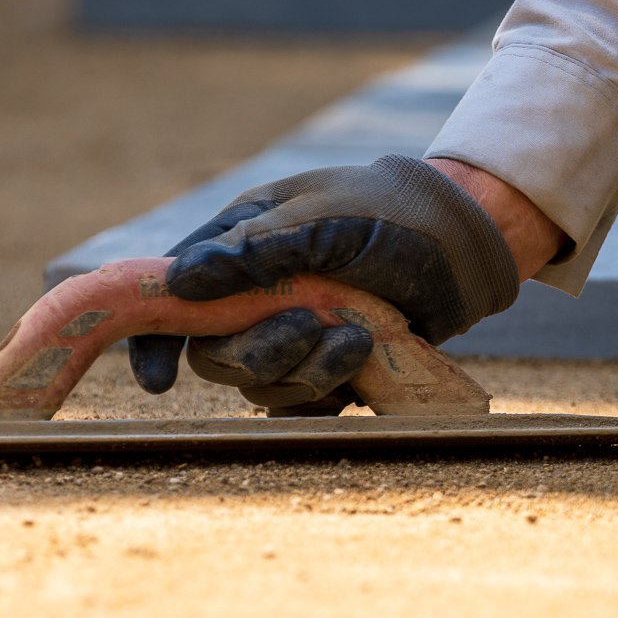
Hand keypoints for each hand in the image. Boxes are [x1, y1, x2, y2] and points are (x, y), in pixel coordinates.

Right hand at [128, 154, 561, 413]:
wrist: (464, 245)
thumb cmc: (390, 213)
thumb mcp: (323, 220)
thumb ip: (253, 251)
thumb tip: (179, 284)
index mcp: (239, 245)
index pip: (170, 298)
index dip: (153, 341)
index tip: (158, 380)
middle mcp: (255, 294)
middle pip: (216, 354)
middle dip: (261, 352)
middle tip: (312, 327)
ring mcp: (291, 333)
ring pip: (263, 384)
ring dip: (307, 369)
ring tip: (358, 337)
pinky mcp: (328, 367)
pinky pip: (304, 404)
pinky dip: (327, 392)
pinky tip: (363, 361)